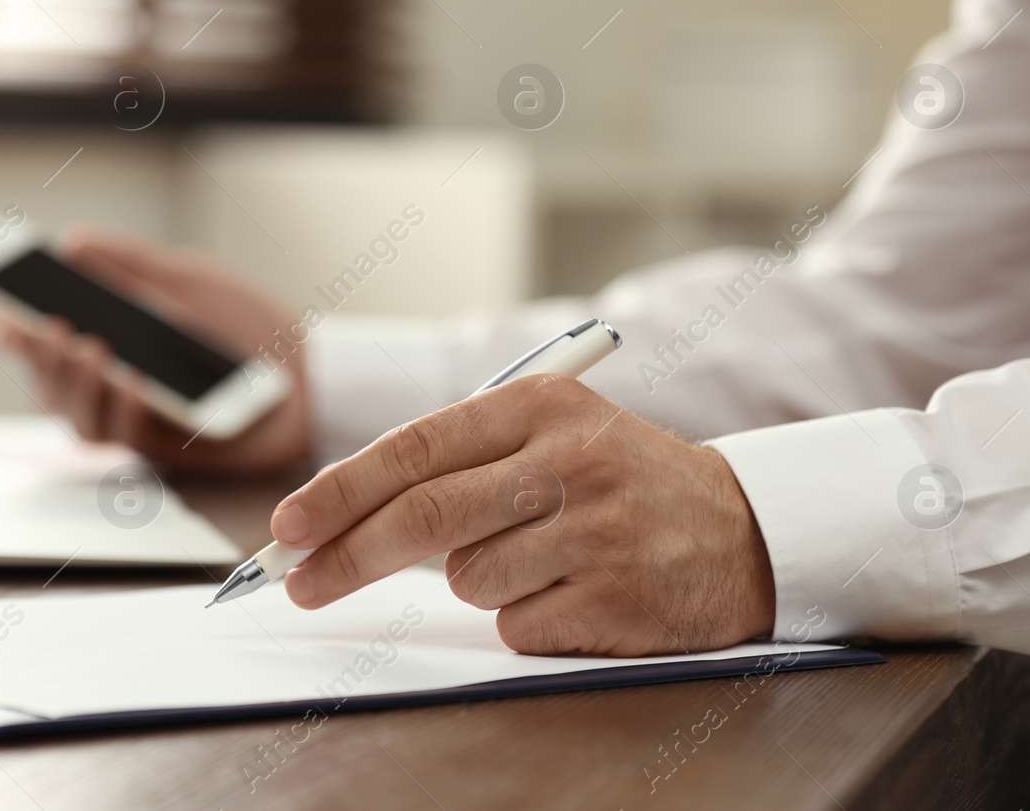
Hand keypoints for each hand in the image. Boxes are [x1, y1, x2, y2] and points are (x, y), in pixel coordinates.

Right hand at [0, 229, 311, 475]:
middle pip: (53, 389)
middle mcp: (114, 389)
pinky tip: (134, 378)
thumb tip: (75, 242)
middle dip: (42, 359)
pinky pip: (133, 436)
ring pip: (82, 419)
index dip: (18, 339)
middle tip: (46, 326)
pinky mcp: (170, 449)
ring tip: (87, 346)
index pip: (47, 347)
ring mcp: (139, 422)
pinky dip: (125, 406)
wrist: (311, 370)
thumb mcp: (190, 280)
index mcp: (112, 345)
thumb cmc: (248, 328)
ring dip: (77, 385)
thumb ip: (134, 262)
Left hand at [268, 375, 775, 655]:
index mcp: (541, 405)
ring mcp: (594, 531)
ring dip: (475, 580)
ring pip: (466, 577)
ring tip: (538, 556)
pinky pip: (514, 623)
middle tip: (298, 583)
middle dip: (346, 555)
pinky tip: (572, 590)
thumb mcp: (553, 431)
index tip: (288, 526)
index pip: (415, 449)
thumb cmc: (619, 479)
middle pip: (423, 515)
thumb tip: (343, 515)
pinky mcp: (614, 598)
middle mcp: (569, 460)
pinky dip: (523, 616)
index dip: (340, 491)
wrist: (742, 528)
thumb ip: (462, 458)